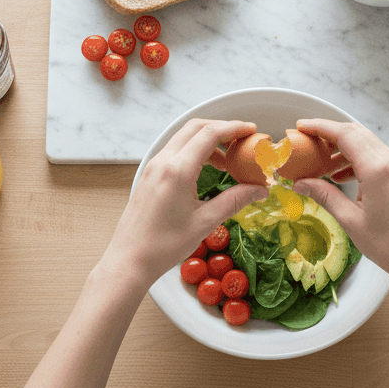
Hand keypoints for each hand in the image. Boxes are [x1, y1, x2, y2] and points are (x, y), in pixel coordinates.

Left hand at [105, 118, 268, 288]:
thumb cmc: (164, 246)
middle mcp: (163, 161)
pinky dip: (195, 150)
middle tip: (243, 139)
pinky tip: (208, 169)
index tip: (252, 130)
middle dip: (222, 128)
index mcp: (178, 170)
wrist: (129, 260)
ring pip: (184, 137)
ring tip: (228, 159)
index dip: (233, 128)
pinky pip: (176, 150)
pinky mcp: (150, 173)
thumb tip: (259, 190)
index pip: (209, 134)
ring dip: (207, 140)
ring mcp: (154, 166)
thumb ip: (234, 201)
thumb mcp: (204, 223)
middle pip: (196, 127)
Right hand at [290, 119, 388, 289]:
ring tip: (321, 162)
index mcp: (377, 169)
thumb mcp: (350, 220)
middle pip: (355, 132)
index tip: (301, 127)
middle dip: (328, 133)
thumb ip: (324, 196)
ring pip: (365, 142)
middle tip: (306, 141)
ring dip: (342, 146)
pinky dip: (356, 158)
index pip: (344, 134)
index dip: (320, 127)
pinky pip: (375, 155)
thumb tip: (300, 184)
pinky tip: (341, 175)